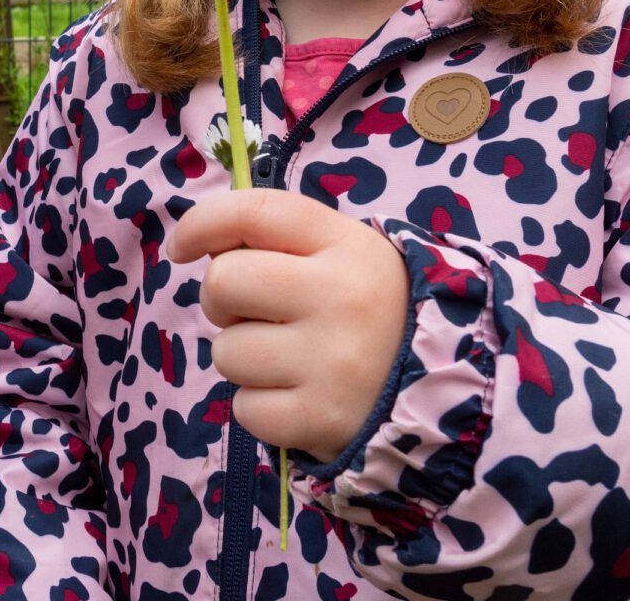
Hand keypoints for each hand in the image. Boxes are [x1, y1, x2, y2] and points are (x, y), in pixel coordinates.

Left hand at [169, 190, 409, 462]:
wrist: (446, 394)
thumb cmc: (374, 315)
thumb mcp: (348, 257)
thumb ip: (283, 241)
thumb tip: (203, 243)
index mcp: (347, 245)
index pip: (254, 211)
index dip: (202, 223)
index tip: (182, 248)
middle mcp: (341, 296)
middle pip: (223, 281)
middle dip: (223, 302)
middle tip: (256, 315)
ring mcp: (332, 361)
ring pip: (226, 352)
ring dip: (244, 360)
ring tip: (290, 362)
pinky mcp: (321, 418)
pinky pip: (245, 409)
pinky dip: (262, 408)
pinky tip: (299, 399)